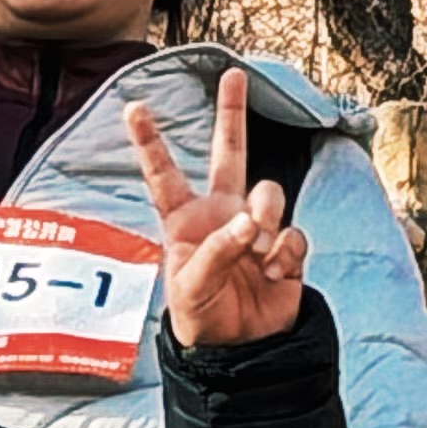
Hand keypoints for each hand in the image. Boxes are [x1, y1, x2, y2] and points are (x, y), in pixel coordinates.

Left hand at [131, 68, 310, 349]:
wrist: (241, 351)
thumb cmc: (201, 318)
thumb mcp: (192, 286)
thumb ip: (218, 248)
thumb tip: (252, 221)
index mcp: (185, 221)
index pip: (165, 175)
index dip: (151, 142)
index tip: (134, 106)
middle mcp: (222, 214)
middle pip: (230, 153)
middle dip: (232, 114)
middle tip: (233, 75)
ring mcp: (256, 228)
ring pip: (269, 193)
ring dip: (265, 219)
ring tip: (256, 252)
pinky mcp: (286, 249)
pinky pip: (293, 234)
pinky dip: (284, 254)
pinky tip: (273, 274)